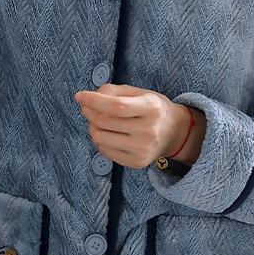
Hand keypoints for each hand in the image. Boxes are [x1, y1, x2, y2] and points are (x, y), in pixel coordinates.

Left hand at [74, 83, 199, 168]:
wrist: (173, 133)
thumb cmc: (152, 109)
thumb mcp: (139, 93)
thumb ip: (114, 91)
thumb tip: (89, 99)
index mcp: (151, 108)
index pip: (117, 106)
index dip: (94, 101)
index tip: (79, 96)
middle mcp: (149, 131)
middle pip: (105, 122)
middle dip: (89, 112)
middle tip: (87, 107)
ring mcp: (143, 149)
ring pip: (100, 138)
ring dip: (92, 127)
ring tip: (98, 121)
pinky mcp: (137, 162)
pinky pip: (104, 151)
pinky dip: (100, 140)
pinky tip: (108, 134)